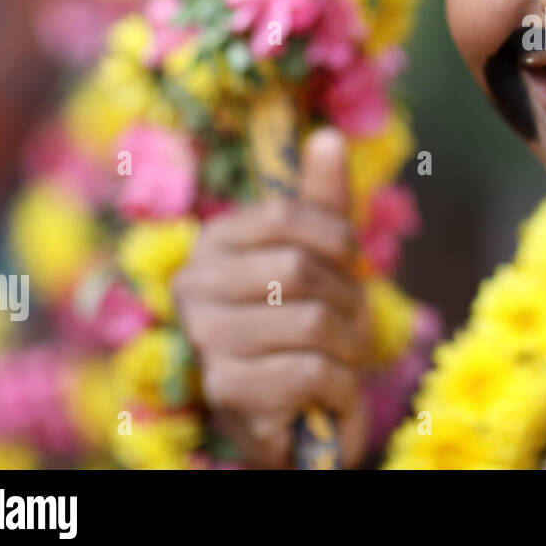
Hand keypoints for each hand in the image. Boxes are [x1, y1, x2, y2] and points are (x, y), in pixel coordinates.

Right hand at [172, 128, 368, 467]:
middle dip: (347, 297)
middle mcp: (194, 287)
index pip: (284, 215)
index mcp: (214, 241)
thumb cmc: (308, 318)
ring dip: (350, 343)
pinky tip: (331, 391)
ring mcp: (205, 340)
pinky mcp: (226, 392)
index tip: (349, 260)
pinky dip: (341, 384)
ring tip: (343, 354)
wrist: (298, 409)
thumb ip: (323, 198)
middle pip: (299, 269)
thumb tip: (329, 136)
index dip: (336, 238)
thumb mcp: (321, 253)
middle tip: (351, 317)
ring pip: (311, 322)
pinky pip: (311, 371)